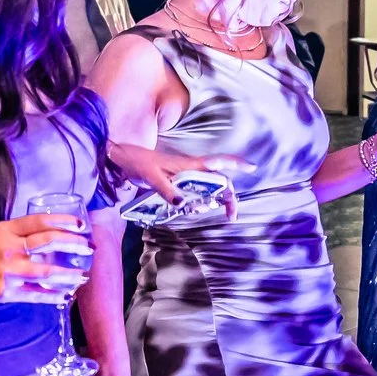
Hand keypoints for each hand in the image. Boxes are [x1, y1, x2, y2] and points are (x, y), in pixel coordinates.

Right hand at [0, 213, 88, 303]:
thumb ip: (19, 233)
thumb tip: (50, 232)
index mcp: (6, 230)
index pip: (39, 221)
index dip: (63, 221)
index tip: (80, 225)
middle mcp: (9, 249)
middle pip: (48, 242)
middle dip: (73, 244)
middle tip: (88, 247)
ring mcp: (9, 272)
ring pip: (46, 271)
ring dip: (68, 274)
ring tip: (83, 276)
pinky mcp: (7, 293)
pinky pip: (36, 295)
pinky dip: (53, 296)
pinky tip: (66, 295)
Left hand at [106, 143, 248, 217]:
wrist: (123, 159)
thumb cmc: (138, 163)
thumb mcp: (151, 176)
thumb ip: (165, 189)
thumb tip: (182, 203)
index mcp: (189, 165)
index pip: (218, 162)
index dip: (236, 164)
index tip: (252, 168)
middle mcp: (191, 170)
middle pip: (218, 181)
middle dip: (228, 197)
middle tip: (230, 216)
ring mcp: (185, 176)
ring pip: (208, 189)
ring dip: (212, 202)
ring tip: (208, 214)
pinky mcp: (177, 182)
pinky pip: (194, 194)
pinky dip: (198, 203)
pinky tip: (191, 209)